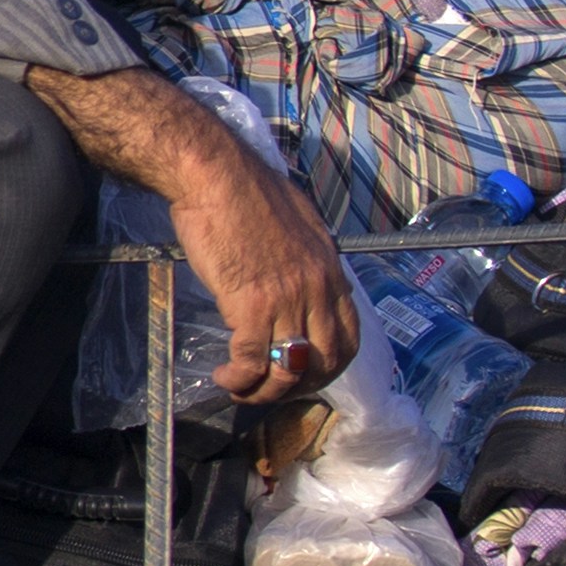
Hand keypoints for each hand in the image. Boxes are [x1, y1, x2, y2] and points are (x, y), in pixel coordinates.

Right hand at [169, 134, 363, 408]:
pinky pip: (252, 360)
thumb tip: (297, 271)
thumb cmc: (247, 190)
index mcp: (330, 270)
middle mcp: (316, 290)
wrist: (216, 175)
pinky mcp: (251, 306)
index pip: (349, 335)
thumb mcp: (297, 222)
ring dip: (265, 391)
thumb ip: (305, 255)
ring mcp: (287, 300)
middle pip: (324, 361)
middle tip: (272, 388)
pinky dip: (239, 377)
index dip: (329, 365)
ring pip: (288, 370)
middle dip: (299, 386)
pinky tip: (224, 375)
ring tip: (242, 389)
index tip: (304, 372)